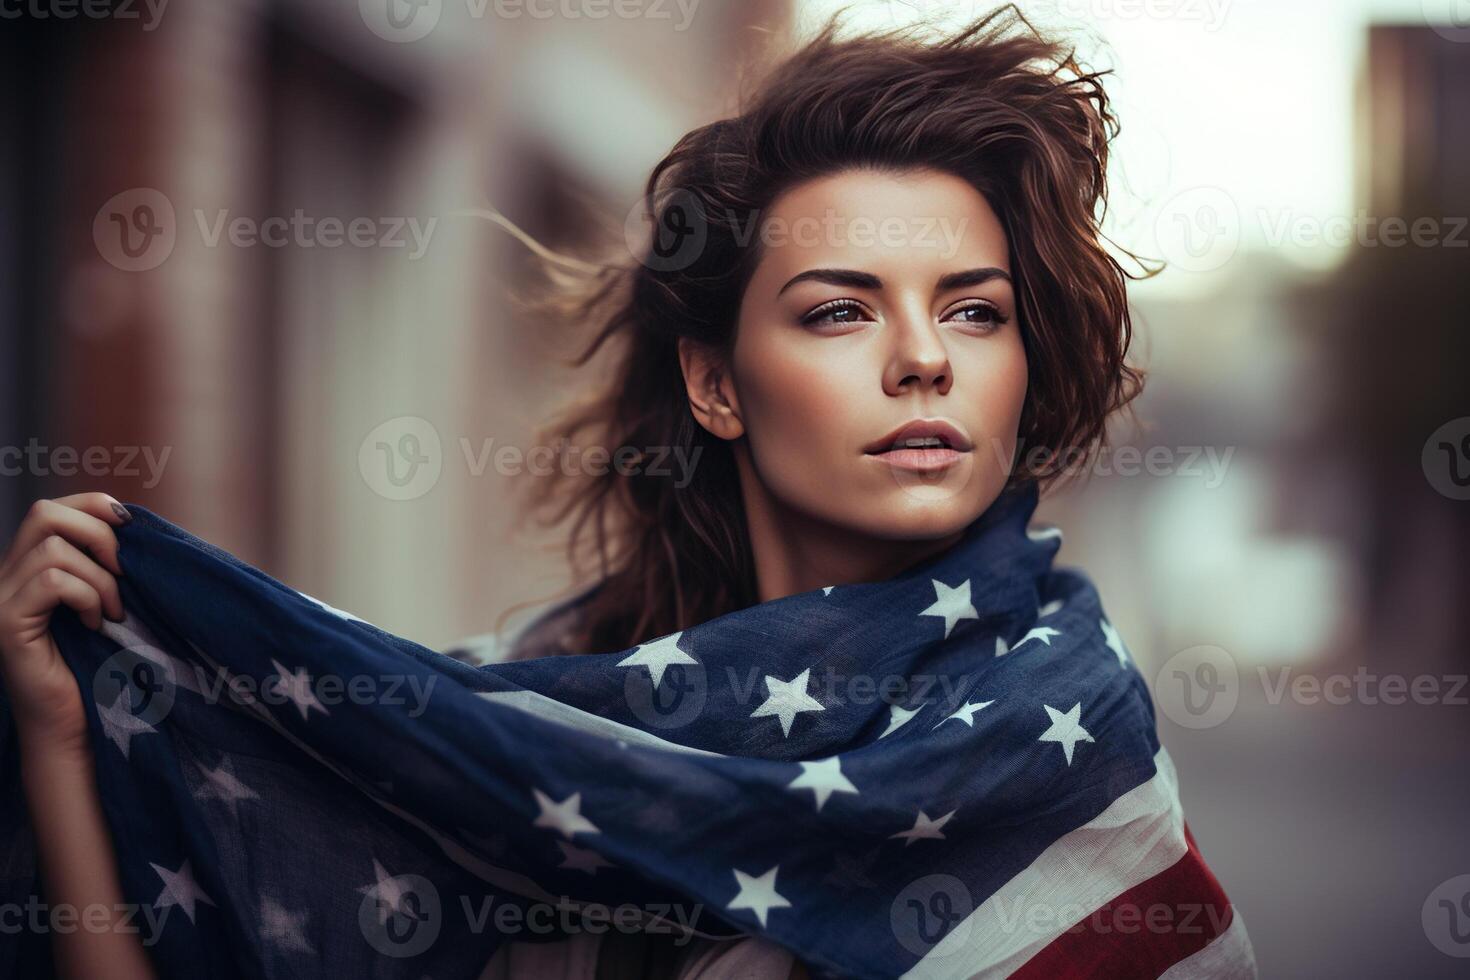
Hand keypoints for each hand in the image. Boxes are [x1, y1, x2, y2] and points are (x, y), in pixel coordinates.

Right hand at [0, 494, 128, 757]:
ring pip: (54, 549)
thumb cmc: (101, 667)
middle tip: (124, 574)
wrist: (77, 726)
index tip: (131, 527)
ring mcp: (0, 600)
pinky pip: (53, 581)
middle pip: (44, 513)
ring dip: (100, 578)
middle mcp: (3, 578)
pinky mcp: (6, 624)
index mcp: (26, 567)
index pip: (50, 508)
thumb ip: (106, 563)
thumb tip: (132, 520)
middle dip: (99, 534)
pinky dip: (86, 596)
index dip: (93, 505)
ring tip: (113, 612)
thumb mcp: (107, 601)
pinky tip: (95, 624)